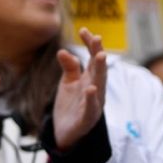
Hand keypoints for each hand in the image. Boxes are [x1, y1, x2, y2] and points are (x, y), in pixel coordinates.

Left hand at [53, 28, 107, 150]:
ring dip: (99, 71)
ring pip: (99, 85)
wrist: (65, 132)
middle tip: (97, 38)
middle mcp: (95, 90)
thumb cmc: (70, 105)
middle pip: (98, 69)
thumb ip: (69, 67)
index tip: (84, 30)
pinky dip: (91, 99)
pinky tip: (90, 89)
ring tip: (99, 56)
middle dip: (98, 53)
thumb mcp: (68, 83)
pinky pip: (91, 108)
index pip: (92, 59)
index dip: (89, 44)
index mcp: (90, 79)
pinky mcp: (87, 119)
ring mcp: (93, 104)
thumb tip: (62, 51)